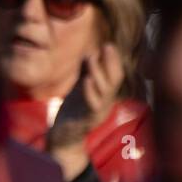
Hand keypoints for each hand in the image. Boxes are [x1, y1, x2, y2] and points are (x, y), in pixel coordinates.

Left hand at [45, 44, 124, 179]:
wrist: (65, 137)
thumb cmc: (74, 110)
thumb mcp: (81, 89)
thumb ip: (87, 74)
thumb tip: (91, 53)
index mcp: (105, 94)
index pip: (115, 75)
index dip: (114, 60)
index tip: (108, 44)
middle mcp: (106, 102)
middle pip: (116, 81)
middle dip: (112, 62)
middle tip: (107, 45)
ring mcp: (99, 112)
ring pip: (105, 91)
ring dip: (98, 72)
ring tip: (90, 57)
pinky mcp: (88, 120)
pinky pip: (93, 105)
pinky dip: (90, 90)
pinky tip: (85, 79)